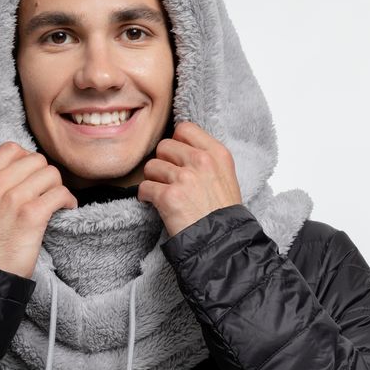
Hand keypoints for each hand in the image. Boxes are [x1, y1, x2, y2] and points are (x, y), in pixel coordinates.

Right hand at [0, 142, 77, 279]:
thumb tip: (22, 171)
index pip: (12, 149)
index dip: (28, 160)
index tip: (33, 177)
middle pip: (36, 159)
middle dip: (46, 176)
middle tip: (47, 193)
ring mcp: (13, 198)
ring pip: (51, 174)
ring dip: (58, 188)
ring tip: (56, 203)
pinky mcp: (31, 215)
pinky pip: (60, 193)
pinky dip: (68, 201)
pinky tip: (66, 209)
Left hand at [137, 120, 242, 238]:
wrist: (222, 241)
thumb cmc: (222, 213)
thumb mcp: (225, 176)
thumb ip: (205, 158)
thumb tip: (178, 146)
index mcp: (217, 153)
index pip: (184, 129)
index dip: (176, 143)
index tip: (176, 158)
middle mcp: (201, 161)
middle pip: (163, 147)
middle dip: (162, 163)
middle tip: (168, 180)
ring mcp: (184, 178)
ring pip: (151, 167)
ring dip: (153, 181)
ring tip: (164, 194)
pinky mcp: (169, 196)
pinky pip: (144, 188)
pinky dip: (146, 197)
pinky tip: (156, 204)